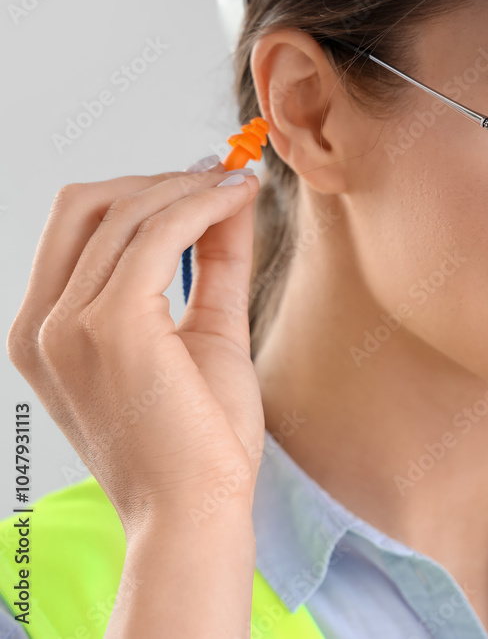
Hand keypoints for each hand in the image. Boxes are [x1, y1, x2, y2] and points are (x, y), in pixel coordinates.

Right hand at [7, 162, 264, 536]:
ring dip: (188, 187)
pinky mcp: (111, 325)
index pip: (77, 227)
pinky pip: (157, 234)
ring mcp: (68, 324)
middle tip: (221, 178)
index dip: (140, 191)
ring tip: (241, 185)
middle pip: (88, 205)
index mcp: (47, 332)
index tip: (202, 179)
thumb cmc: (200, 440)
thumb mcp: (203, 334)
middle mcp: (41, 325)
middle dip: (159, 181)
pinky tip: (239, 199)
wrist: (198, 513)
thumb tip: (227, 202)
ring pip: (124, 212)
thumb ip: (212, 266)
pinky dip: (200, 205)